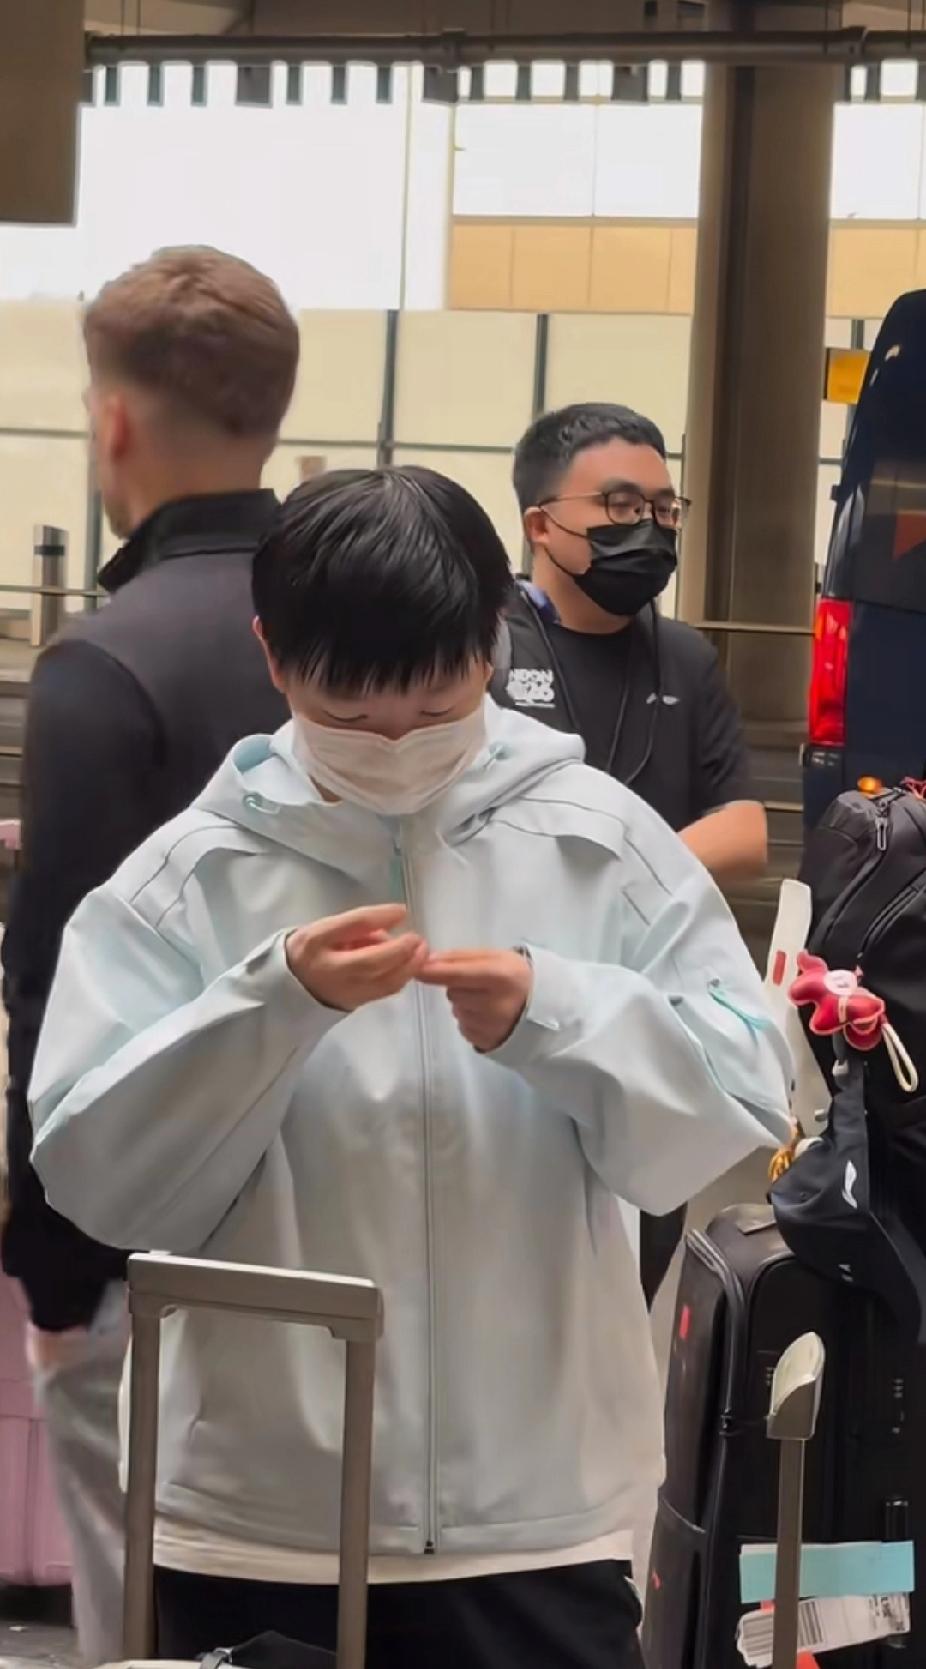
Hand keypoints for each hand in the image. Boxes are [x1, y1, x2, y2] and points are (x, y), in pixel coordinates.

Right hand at [286, 904, 428, 1011]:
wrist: (288, 987)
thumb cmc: (311, 950)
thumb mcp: (325, 929)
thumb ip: (355, 926)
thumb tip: (389, 926)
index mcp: (315, 940)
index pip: (352, 925)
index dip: (380, 916)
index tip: (402, 910)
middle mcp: (328, 967)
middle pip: (371, 960)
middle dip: (400, 949)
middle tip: (418, 938)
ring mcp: (342, 989)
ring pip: (382, 981)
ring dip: (408, 966)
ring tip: (422, 952)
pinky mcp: (354, 1003)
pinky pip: (384, 991)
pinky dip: (402, 978)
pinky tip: (411, 967)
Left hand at [418, 949, 532, 1052]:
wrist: (544, 1008)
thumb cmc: (516, 976)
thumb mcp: (496, 957)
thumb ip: (461, 957)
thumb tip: (428, 961)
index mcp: (501, 977)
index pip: (458, 975)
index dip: (435, 972)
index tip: (418, 969)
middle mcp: (496, 1005)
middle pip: (453, 993)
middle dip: (460, 987)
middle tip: (481, 984)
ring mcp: (491, 1027)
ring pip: (457, 1010)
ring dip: (465, 1004)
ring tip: (488, 1000)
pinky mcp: (486, 1042)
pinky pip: (464, 1026)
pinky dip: (470, 1019)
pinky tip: (489, 1015)